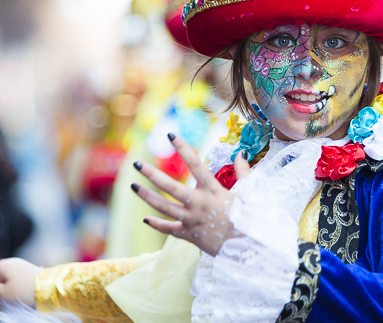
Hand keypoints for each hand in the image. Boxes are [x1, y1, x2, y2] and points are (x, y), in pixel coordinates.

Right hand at [0, 258, 40, 305]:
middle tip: (2, 299)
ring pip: (2, 279)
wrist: (50, 289)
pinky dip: (11, 288)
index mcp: (2, 265)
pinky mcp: (25, 272)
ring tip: (11, 298)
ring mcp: (18, 266)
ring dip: (2, 290)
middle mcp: (9, 263)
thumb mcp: (4, 293)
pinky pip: (11, 280)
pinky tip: (18, 294)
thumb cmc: (25, 291)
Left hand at [131, 134, 250, 255]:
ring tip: (133, 186)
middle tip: (136, 164)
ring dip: (147, 196)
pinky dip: (157, 224)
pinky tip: (146, 219)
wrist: (247, 248)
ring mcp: (191, 220)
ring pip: (164, 207)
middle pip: (170, 187)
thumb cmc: (249, 218)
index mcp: (213, 190)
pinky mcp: (189, 235)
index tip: (170, 135)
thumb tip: (240, 152)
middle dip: (152, 174)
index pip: (195, 164)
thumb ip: (243, 171)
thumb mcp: (248, 193)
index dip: (182, 148)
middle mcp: (198, 203)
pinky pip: (169, 229)